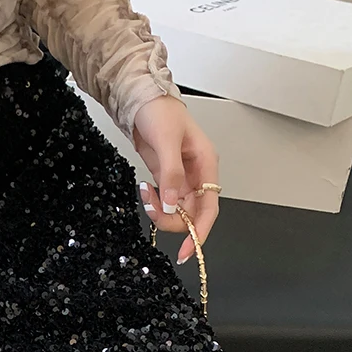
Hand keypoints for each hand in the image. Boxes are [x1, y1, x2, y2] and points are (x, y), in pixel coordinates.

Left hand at [132, 95, 219, 264]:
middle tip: (152, 209)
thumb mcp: (166, 142)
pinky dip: (155, 204)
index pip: (209, 208)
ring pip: (177, 211)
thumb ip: (171, 175)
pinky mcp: (168, 180)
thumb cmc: (160, 112)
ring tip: (146, 194)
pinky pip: (166, 203)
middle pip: (192, 214)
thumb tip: (174, 205)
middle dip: (172, 220)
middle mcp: (198, 175)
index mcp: (206, 165)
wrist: (141, 100)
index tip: (187, 250)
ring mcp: (183, 179)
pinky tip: (146, 190)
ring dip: (160, 212)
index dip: (199, 231)